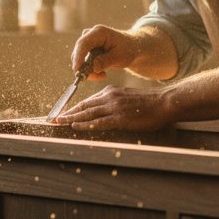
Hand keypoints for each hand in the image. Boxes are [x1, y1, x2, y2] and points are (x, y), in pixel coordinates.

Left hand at [52, 85, 170, 131]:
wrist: (164, 102)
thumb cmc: (150, 103)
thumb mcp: (128, 98)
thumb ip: (115, 103)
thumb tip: (105, 112)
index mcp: (111, 92)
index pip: (88, 101)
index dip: (74, 108)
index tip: (64, 113)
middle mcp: (109, 97)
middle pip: (83, 106)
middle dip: (67, 113)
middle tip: (54, 119)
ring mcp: (114, 107)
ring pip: (87, 113)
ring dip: (70, 118)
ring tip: (58, 123)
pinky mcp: (120, 118)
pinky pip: (98, 122)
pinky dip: (85, 125)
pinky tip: (75, 127)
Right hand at [70, 25, 140, 80]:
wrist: (131, 47)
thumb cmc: (127, 49)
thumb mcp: (120, 57)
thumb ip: (106, 61)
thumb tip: (93, 68)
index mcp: (99, 32)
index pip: (83, 44)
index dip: (78, 57)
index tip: (77, 70)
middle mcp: (90, 34)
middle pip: (79, 51)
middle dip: (84, 67)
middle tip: (97, 77)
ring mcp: (88, 41)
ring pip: (79, 58)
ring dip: (88, 70)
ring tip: (103, 75)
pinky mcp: (87, 49)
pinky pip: (83, 61)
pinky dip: (90, 69)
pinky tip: (102, 73)